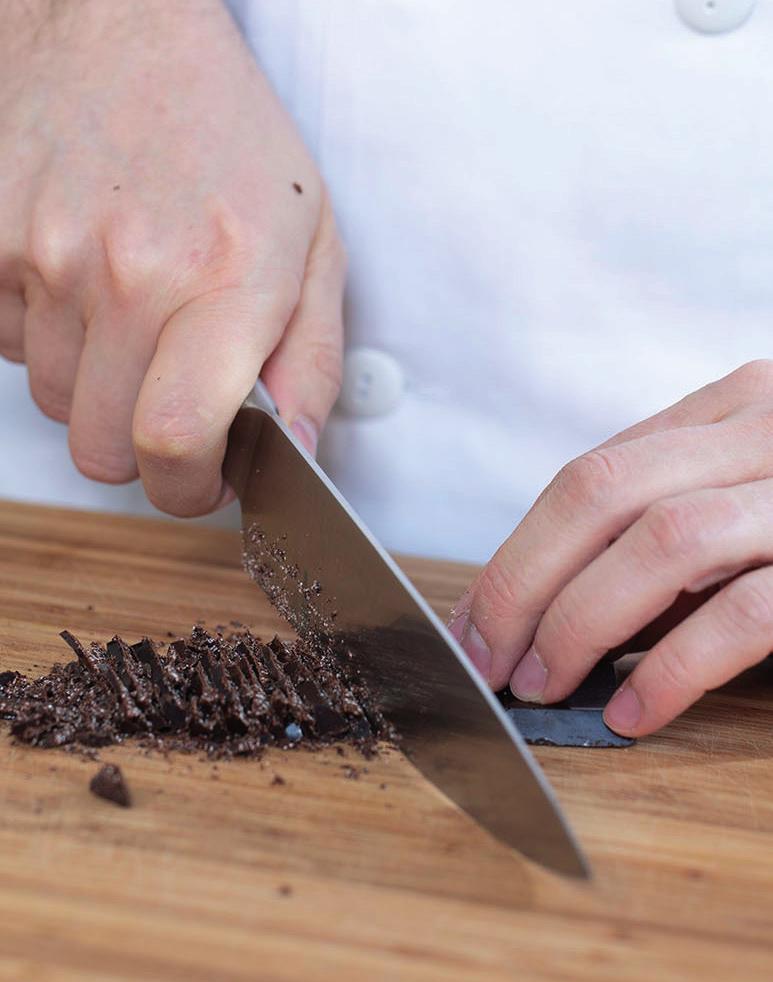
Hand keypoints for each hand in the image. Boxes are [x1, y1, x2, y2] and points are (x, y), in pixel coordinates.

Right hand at [0, 0, 344, 514]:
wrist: (120, 27)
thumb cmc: (229, 139)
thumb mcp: (312, 244)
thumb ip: (313, 361)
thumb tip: (294, 453)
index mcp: (224, 277)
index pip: (173, 440)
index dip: (186, 487)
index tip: (201, 477)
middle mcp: (127, 270)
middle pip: (102, 448)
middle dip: (142, 448)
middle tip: (169, 403)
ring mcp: (44, 254)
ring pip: (53, 403)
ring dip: (94, 387)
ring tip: (130, 318)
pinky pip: (7, 347)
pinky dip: (45, 338)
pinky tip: (82, 284)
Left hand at [449, 360, 772, 735]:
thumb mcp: (755, 498)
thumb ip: (676, 523)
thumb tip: (555, 605)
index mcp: (739, 407)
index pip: (592, 472)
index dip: (519, 551)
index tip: (476, 620)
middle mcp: (772, 426)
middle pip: (602, 492)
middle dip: (523, 584)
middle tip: (487, 660)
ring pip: (663, 540)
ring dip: (581, 621)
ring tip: (544, 684)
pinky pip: (746, 611)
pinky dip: (676, 667)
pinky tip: (634, 713)